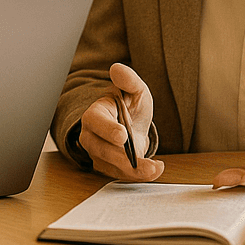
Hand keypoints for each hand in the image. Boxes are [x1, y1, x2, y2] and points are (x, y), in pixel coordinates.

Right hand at [77, 63, 163, 181]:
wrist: (132, 125)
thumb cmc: (130, 106)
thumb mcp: (135, 90)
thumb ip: (129, 81)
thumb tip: (117, 69)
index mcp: (95, 113)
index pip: (95, 122)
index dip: (107, 129)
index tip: (122, 135)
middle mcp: (91, 135)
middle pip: (101, 149)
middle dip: (121, 157)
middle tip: (140, 160)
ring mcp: (97, 153)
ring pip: (111, 165)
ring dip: (133, 170)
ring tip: (153, 168)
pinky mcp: (107, 167)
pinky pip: (120, 175)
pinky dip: (137, 175)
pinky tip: (153, 169)